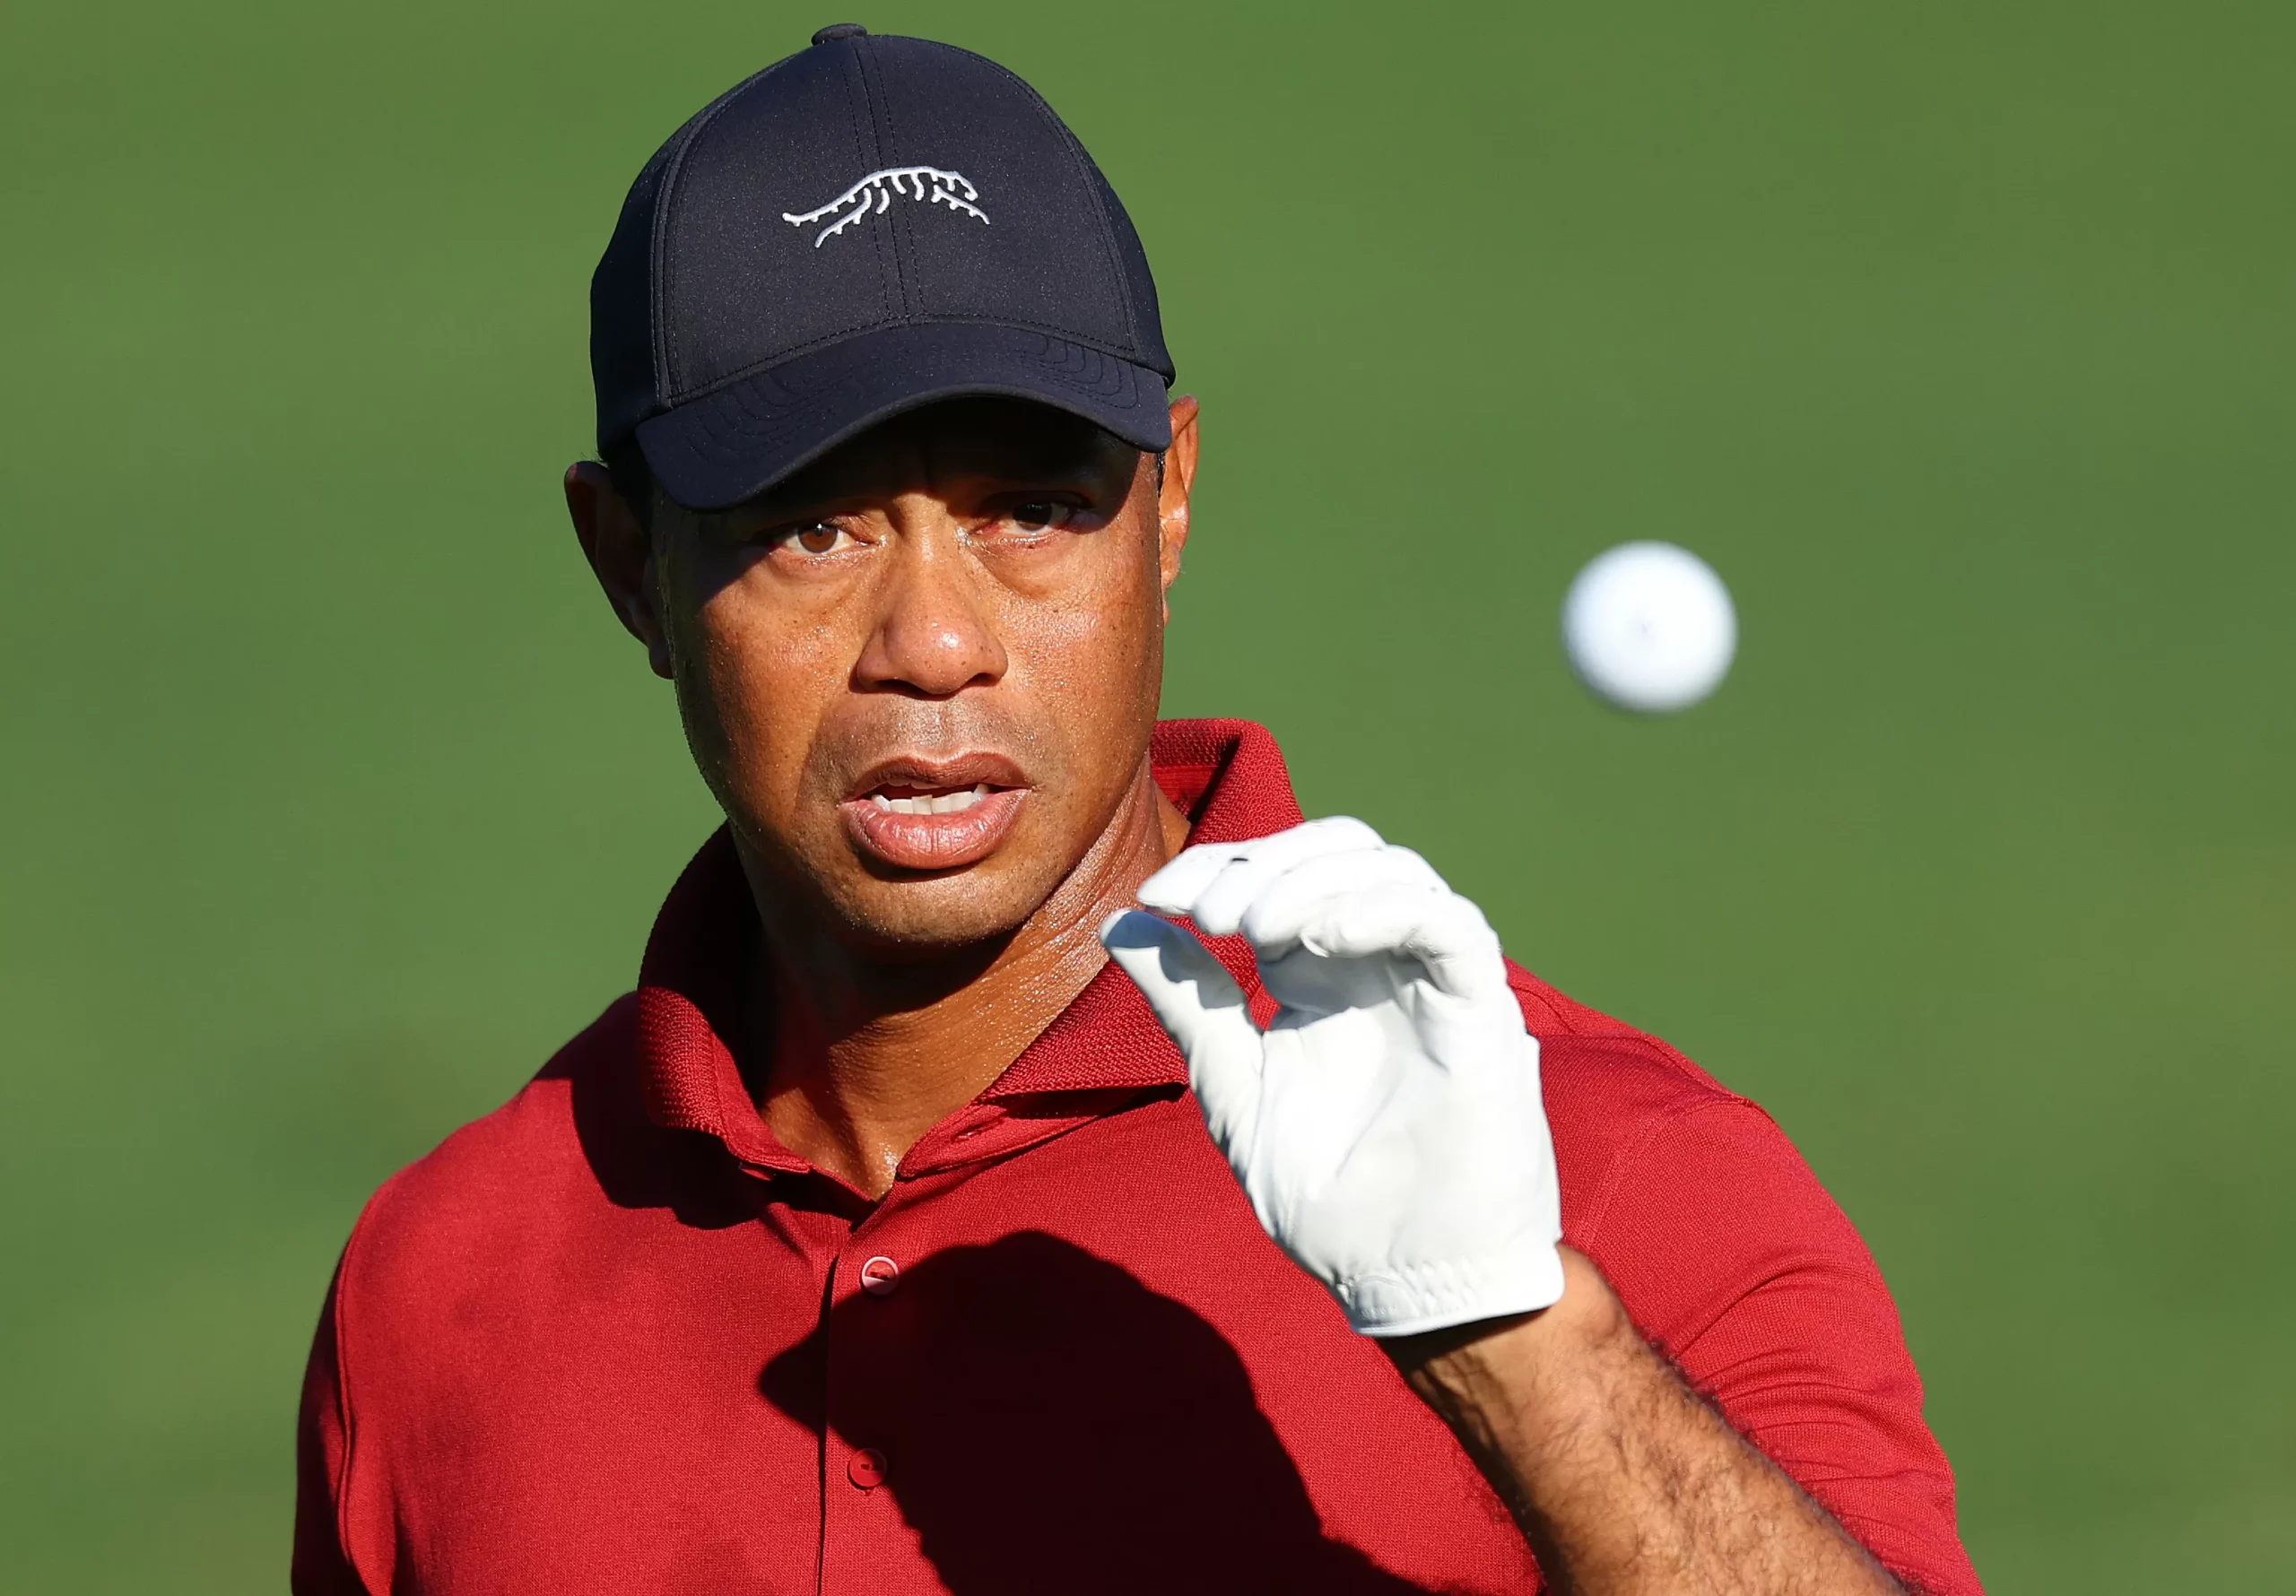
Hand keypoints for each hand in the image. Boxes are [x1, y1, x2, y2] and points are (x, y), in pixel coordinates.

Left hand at [1100, 817, 1562, 1335]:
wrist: (1406, 1282)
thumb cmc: (1330, 1199)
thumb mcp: (1234, 1089)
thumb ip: (1188, 1005)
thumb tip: (1122, 923)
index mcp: (1324, 978)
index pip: (1281, 875)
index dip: (1220, 866)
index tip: (1157, 897)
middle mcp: (1382, 966)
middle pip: (1342, 850)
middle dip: (1265, 863)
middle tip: (1210, 915)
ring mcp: (1434, 984)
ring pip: (1395, 871)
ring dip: (1313, 880)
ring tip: (1255, 929)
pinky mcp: (1483, 1014)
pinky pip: (1452, 927)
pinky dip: (1388, 909)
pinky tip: (1325, 939)